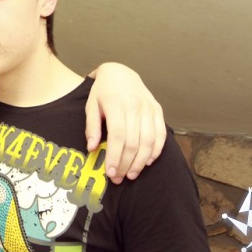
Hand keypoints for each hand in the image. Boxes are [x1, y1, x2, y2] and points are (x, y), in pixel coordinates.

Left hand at [85, 62, 165, 184]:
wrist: (120, 73)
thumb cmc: (103, 92)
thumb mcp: (91, 105)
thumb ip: (91, 126)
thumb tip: (91, 149)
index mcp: (116, 104)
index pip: (117, 136)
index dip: (114, 157)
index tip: (109, 173)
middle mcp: (135, 106)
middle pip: (133, 142)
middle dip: (125, 164)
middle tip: (118, 178)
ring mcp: (149, 108)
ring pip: (149, 141)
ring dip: (141, 162)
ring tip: (131, 174)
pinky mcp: (157, 110)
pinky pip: (160, 134)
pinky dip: (156, 150)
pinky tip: (147, 162)